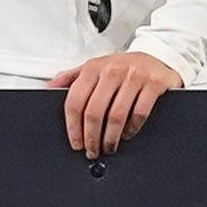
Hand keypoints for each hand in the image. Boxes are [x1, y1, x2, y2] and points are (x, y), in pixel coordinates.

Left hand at [47, 50, 182, 156]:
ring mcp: (134, 76)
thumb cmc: (122, 66)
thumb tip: (49, 87)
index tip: (75, 142)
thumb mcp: (95, 67)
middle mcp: (112, 70)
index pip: (75, 100)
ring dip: (110, 138)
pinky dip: (131, 129)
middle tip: (92, 150)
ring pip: (116, 116)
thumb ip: (71, 77)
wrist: (156, 56)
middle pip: (94, 111)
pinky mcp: (153, 84)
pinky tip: (127, 134)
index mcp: (93, 67)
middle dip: (91, 137)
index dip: (73, 127)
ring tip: (108, 147)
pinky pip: (139, 113)